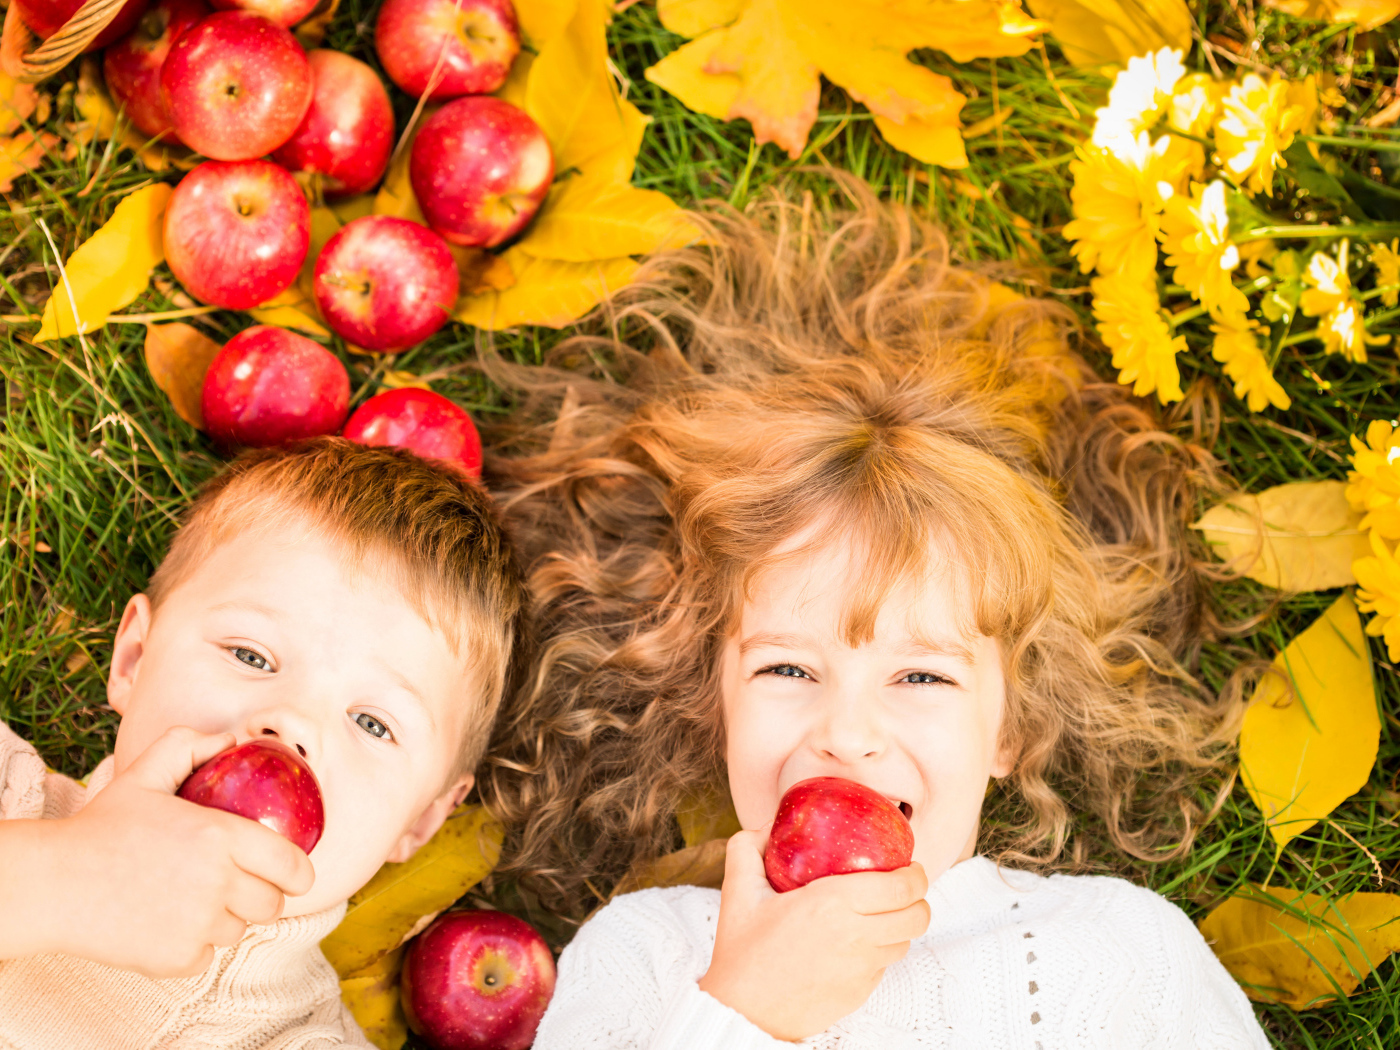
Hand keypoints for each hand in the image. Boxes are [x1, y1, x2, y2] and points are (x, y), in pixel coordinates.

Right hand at [1, 727, 314, 976]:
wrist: (53, 882)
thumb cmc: (102, 825)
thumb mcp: (145, 773)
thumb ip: (188, 747)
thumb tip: (231, 740)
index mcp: (221, 836)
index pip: (293, 867)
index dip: (299, 874)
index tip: (292, 875)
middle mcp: (218, 882)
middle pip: (272, 905)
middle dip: (261, 896)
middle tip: (235, 886)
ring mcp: (198, 925)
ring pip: (239, 931)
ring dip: (224, 920)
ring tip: (190, 900)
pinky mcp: (177, 959)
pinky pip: (208, 956)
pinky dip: (194, 946)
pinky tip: (165, 923)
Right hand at [697, 827, 929, 1041]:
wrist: (743, 1012)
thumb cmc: (742, 953)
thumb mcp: (737, 891)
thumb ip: (748, 848)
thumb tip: (767, 827)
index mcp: (831, 904)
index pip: (902, 887)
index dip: (915, 873)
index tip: (909, 865)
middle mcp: (855, 937)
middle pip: (917, 915)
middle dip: (919, 897)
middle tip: (903, 886)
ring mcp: (862, 970)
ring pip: (905, 941)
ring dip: (901, 924)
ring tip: (881, 912)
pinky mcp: (860, 993)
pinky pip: (884, 965)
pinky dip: (880, 949)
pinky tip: (857, 942)